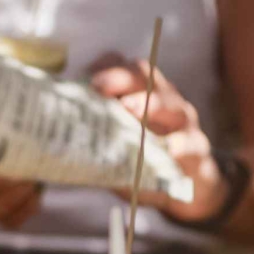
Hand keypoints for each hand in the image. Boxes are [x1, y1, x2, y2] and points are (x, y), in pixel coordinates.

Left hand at [90, 55, 227, 222]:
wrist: (190, 186)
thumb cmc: (145, 158)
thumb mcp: (118, 144)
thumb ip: (95, 135)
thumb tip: (55, 137)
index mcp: (144, 94)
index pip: (127, 71)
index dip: (108, 68)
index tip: (87, 76)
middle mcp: (166, 101)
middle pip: (147, 79)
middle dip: (122, 79)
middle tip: (100, 86)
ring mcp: (184, 124)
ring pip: (172, 106)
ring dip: (150, 105)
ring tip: (130, 108)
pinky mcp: (197, 151)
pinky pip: (190, 144)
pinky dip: (179, 146)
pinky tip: (166, 149)